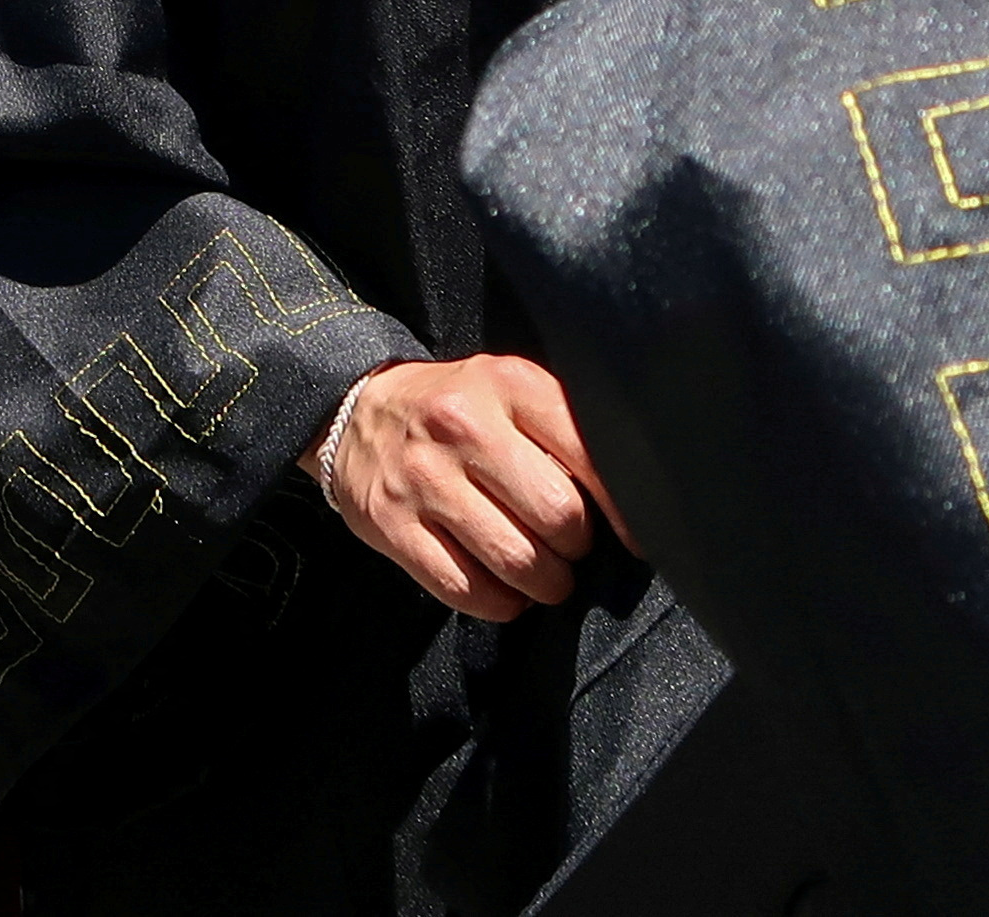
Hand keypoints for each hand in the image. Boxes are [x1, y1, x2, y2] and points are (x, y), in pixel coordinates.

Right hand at [318, 354, 628, 623]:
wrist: (357, 410)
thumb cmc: (457, 408)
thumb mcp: (510, 390)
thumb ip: (564, 428)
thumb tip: (630, 499)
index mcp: (506, 385)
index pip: (590, 457)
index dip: (624, 510)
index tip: (632, 536)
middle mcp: (462, 426)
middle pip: (558, 517)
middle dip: (577, 548)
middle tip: (568, 547)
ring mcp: (423, 479)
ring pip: (517, 562)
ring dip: (544, 584)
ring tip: (543, 575)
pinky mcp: (391, 525)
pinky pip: (466, 590)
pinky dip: (499, 603)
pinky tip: (502, 588)